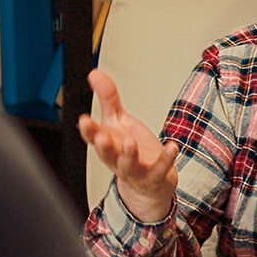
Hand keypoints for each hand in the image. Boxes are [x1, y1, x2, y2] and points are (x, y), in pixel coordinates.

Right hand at [79, 69, 179, 222]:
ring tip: (130, 142)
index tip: (84, 120)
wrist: (149, 184)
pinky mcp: (155, 176)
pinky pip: (160, 168)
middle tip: (101, 136)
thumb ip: (107, 98)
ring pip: (128, 165)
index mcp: (108, 143)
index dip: (88, 130)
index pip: (93, 137)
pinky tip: (172, 146)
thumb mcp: (117, 121)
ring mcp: (136, 170)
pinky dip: (166, 159)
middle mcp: (118, 159)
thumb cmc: (131, 149)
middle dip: (103, 146)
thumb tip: (94, 73)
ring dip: (128, 154)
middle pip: (107, 154)